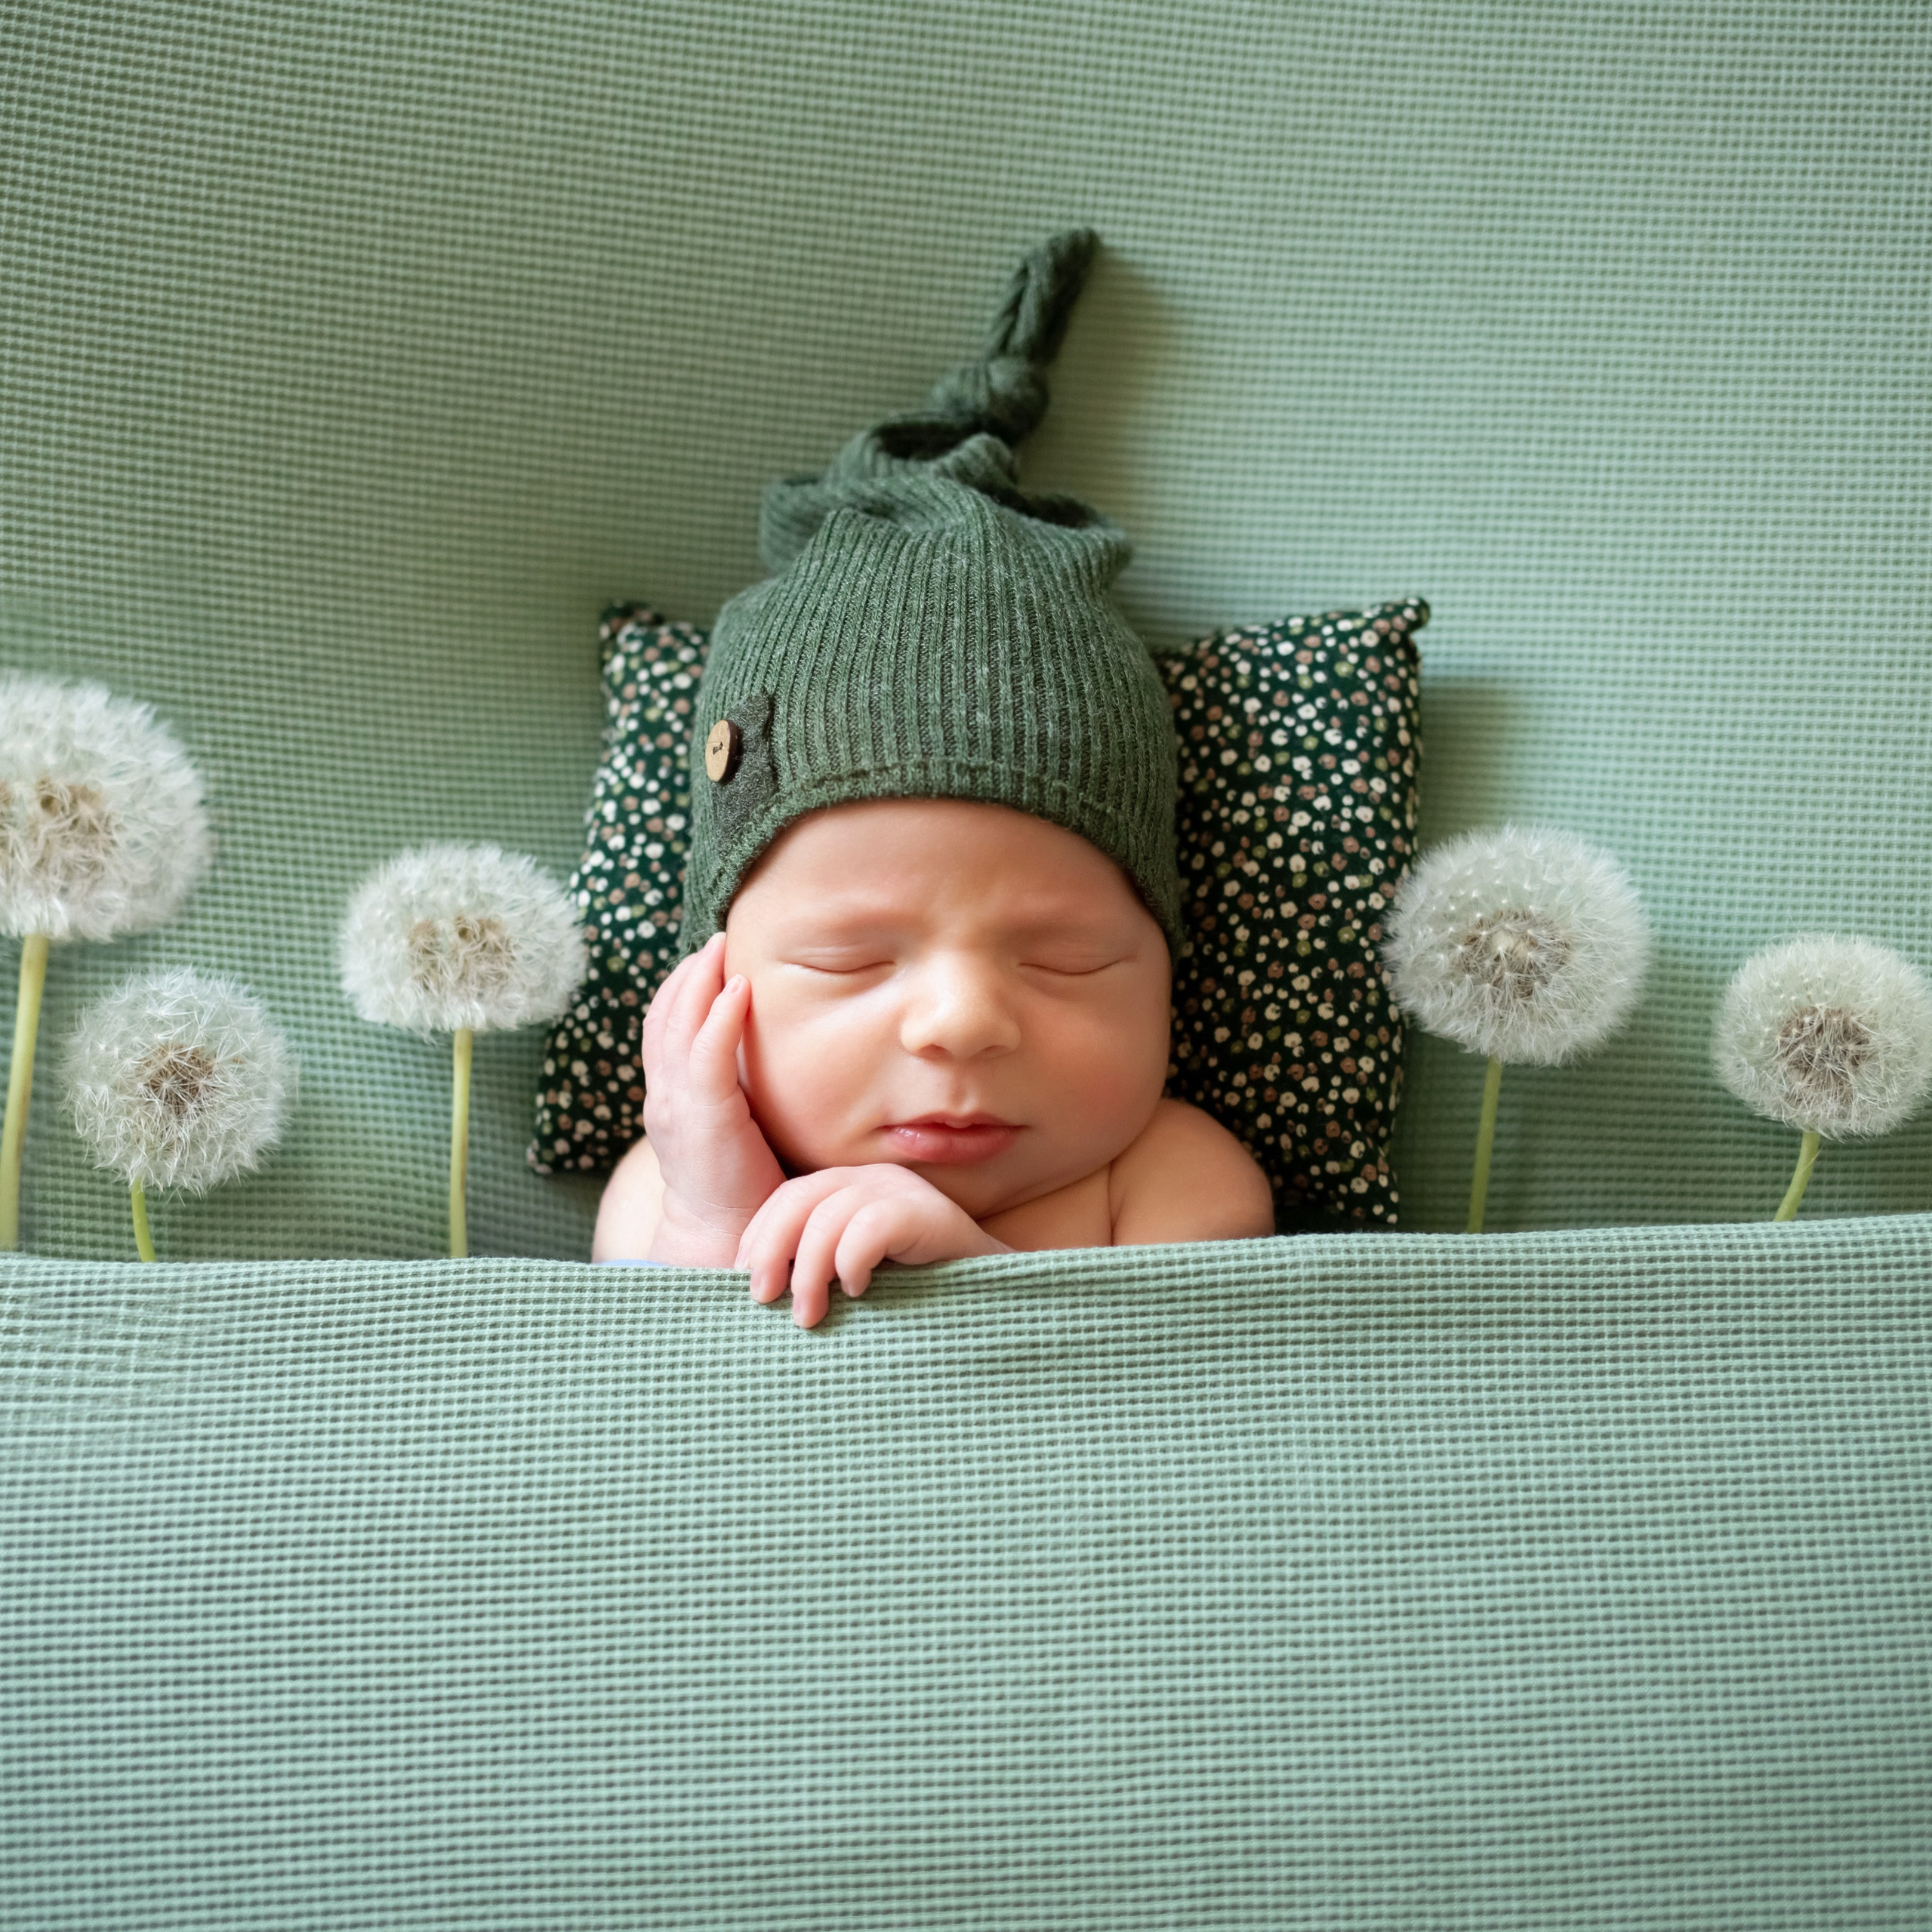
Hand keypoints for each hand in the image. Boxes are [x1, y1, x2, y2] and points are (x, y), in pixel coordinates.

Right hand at [638, 933, 785, 1264]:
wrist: (724, 1241)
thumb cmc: (742, 1189)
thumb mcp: (733, 1128)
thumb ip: (739, 1093)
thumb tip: (774, 1060)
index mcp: (670, 1099)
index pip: (665, 1027)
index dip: (682, 988)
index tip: (709, 955)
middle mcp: (664, 1096)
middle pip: (664, 1016)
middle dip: (688, 973)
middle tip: (717, 937)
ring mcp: (677, 1106)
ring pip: (676, 1026)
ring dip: (699, 980)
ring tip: (721, 947)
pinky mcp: (703, 1119)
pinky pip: (705, 1057)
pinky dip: (718, 1018)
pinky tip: (739, 990)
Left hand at [735, 1165, 1008, 1328]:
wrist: (993, 1310)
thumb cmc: (913, 1303)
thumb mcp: (851, 1282)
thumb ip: (812, 1273)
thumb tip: (751, 1291)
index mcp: (849, 1190)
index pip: (787, 1198)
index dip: (759, 1238)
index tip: (745, 1284)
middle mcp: (874, 1180)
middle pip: (800, 1199)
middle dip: (771, 1250)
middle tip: (764, 1301)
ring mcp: (904, 1193)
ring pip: (829, 1215)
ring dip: (809, 1270)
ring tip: (809, 1314)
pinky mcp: (929, 1215)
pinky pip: (872, 1226)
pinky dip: (853, 1260)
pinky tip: (860, 1290)